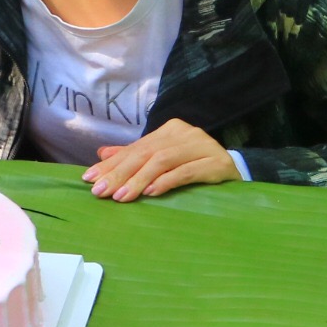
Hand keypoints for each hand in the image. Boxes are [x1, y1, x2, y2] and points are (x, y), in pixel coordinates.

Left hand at [84, 119, 238, 201]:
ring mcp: (202, 146)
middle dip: (120, 173)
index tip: (90, 179)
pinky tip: (152, 192)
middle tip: (101, 191)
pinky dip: (167, 181)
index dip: (112, 164)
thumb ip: (134, 156)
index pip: (136, 148)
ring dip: (140, 180)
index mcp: (170, 130)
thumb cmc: (195, 166)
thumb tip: (101, 154)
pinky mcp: (216, 163)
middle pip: (146, 153)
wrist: (236, 171)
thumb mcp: (163, 160)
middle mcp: (185, 133)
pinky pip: (187, 171)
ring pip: (163, 161)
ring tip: (122, 196)